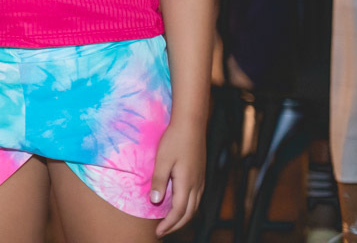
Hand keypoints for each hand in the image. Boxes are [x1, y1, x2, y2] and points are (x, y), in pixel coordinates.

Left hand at [152, 117, 204, 236]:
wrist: (191, 124)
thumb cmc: (175, 140)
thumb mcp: (162, 160)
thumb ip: (159, 181)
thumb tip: (155, 202)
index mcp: (186, 183)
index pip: (179, 212)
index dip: (169, 224)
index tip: (158, 232)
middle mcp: (197, 185)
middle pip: (189, 214)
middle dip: (176, 225)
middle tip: (162, 231)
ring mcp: (200, 181)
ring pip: (194, 207)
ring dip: (183, 218)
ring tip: (169, 223)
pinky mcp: (201, 176)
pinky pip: (196, 199)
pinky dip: (188, 208)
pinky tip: (179, 206)